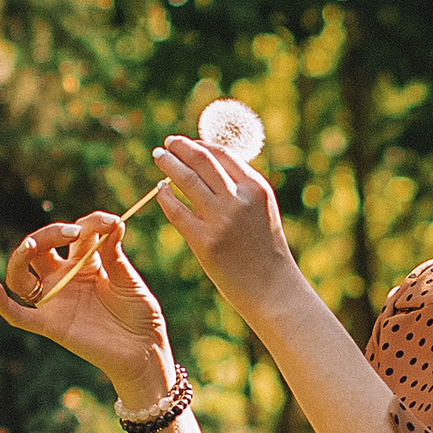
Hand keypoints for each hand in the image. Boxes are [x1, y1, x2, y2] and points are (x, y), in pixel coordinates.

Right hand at [0, 215, 173, 403]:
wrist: (145, 350)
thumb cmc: (140, 314)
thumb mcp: (129, 279)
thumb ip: (114, 254)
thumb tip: (112, 222)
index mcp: (85, 261)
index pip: (75, 232)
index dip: (90, 222)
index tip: (112, 222)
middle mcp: (64, 277)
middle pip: (40, 247)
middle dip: (51, 233)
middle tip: (74, 231)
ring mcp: (55, 300)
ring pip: (21, 274)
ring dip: (21, 257)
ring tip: (31, 245)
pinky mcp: (51, 325)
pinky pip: (18, 315)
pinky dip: (1, 303)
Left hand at [151, 133, 295, 318]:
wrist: (273, 289)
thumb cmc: (266, 251)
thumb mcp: (261, 211)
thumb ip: (238, 189)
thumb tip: (206, 168)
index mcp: (256, 188)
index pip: (222, 154)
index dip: (200, 144)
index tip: (187, 143)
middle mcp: (239, 199)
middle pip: (202, 161)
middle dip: (181, 147)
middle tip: (167, 144)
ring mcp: (221, 220)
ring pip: (187, 180)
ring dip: (169, 164)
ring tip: (159, 156)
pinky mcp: (205, 242)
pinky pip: (177, 210)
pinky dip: (165, 195)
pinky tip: (159, 189)